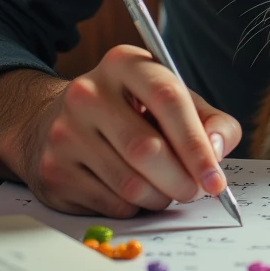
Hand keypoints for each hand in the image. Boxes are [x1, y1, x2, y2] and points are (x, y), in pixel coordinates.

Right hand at [0, 47, 241, 216]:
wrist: (54, 121)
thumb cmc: (130, 112)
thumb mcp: (173, 101)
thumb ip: (210, 121)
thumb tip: (216, 151)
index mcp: (124, 63)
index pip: (169, 99)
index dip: (197, 145)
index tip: (215, 179)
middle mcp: (88, 92)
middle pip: (148, 149)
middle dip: (181, 180)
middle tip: (194, 191)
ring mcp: (65, 131)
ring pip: (130, 184)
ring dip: (160, 197)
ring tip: (165, 190)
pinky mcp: (54, 170)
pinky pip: (111, 203)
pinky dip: (135, 207)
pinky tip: (134, 193)